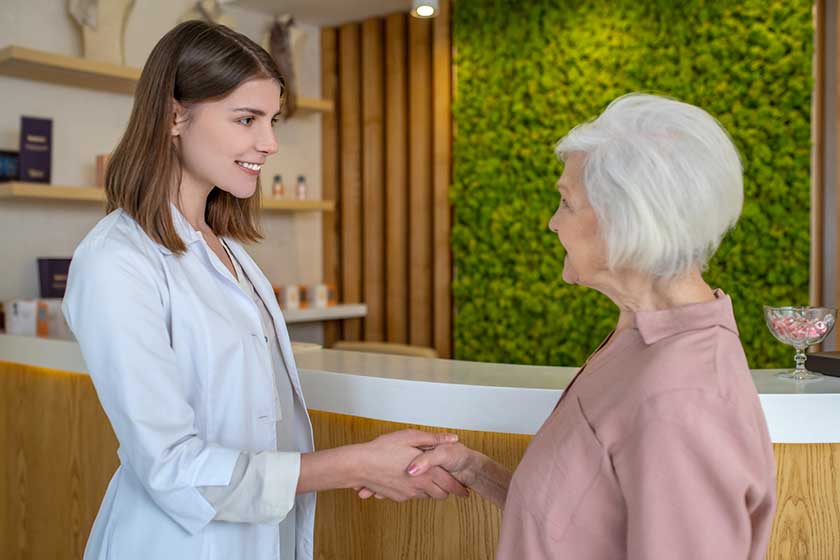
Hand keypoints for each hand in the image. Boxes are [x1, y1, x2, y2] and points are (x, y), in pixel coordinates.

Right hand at [353, 430, 468, 501]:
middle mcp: (420, 485)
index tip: (465, 491)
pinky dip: (415, 490)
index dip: (459, 488)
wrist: (360, 465)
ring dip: (430, 490)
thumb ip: (434, 439)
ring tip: (428, 479)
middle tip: (449, 485)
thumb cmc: (383, 448)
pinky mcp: (397, 497)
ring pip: (426, 496)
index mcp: (428, 471)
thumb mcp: (410, 436)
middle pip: (441, 494)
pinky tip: (409, 479)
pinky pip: (412, 496)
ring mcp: (408, 494)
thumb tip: (452, 439)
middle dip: (446, 490)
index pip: (450, 484)